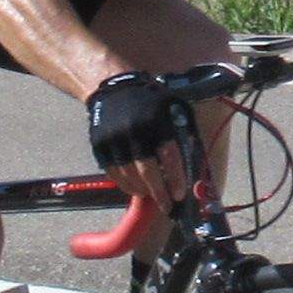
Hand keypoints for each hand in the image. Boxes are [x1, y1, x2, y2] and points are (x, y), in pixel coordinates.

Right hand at [86, 72, 185, 204]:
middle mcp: (134, 130)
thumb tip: (193, 163)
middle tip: (167, 207)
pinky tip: (134, 188)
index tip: (180, 194)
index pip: (169, 156)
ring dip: (141, 190)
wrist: (112, 86)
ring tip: (150, 196)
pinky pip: (112, 172)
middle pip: (148, 171)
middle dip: (159, 193)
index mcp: (156, 121)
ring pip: (128, 175)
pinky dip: (124, 184)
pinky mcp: (99, 144)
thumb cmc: (149, 100)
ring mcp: (114, 138)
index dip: (175, 178)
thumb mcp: (172, 108)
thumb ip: (182, 132)